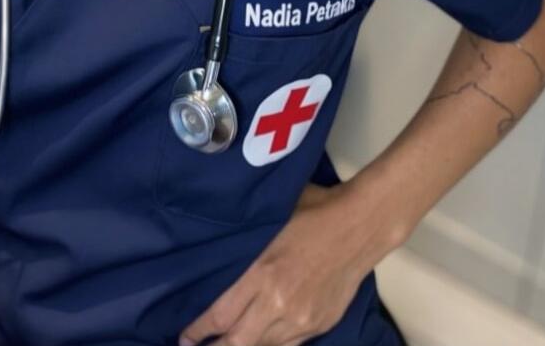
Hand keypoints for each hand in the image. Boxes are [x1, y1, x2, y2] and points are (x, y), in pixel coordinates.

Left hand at [177, 182, 374, 345]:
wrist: (359, 225)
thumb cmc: (311, 211)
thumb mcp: (269, 221)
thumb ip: (245, 245)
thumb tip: (219, 252)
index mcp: (262, 273)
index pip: (220, 315)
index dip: (199, 330)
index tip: (185, 336)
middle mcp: (278, 303)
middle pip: (238, 342)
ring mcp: (301, 319)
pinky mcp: (319, 325)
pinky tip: (259, 342)